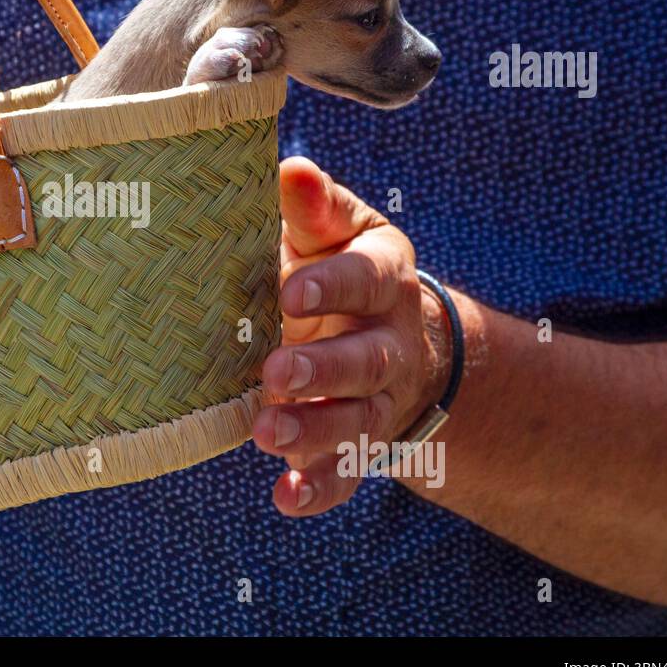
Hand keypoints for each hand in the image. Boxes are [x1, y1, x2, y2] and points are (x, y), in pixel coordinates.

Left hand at [252, 157, 450, 515]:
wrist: (397, 334)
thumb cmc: (342, 267)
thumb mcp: (337, 231)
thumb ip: (313, 208)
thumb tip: (289, 169)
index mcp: (383, 276)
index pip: (365, 278)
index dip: (332, 286)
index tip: (290, 290)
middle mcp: (390, 339)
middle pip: (365, 359)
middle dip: (324, 369)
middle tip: (276, 372)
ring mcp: (379, 397)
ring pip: (356, 420)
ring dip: (315, 430)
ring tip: (268, 433)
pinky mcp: (362, 440)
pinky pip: (348, 470)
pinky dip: (320, 487)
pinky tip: (287, 497)